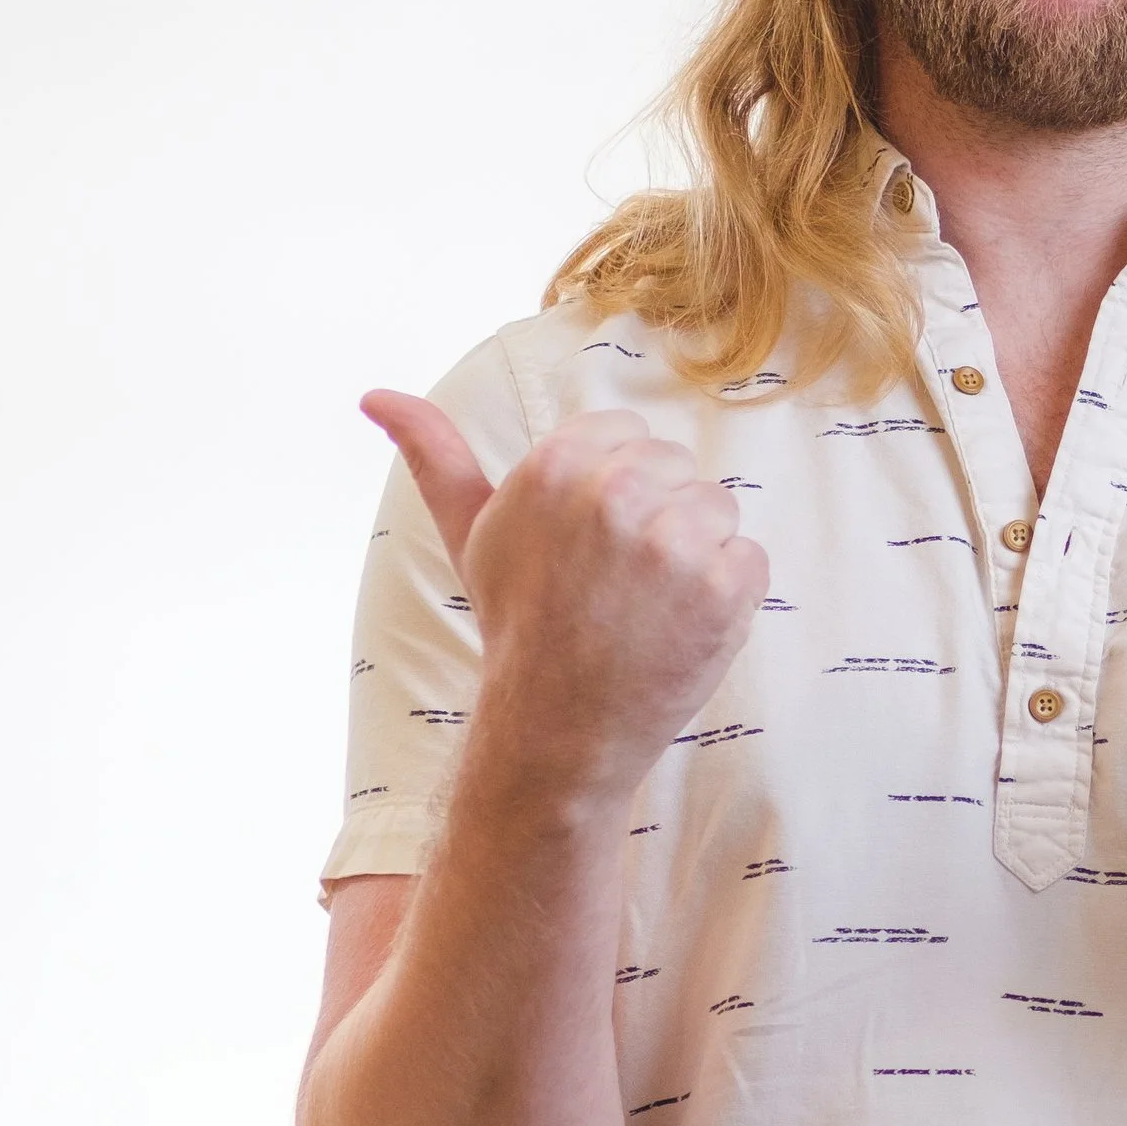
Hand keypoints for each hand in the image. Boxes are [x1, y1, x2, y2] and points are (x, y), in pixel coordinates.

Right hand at [364, 390, 769, 808]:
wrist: (556, 728)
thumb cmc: (519, 625)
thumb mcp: (469, 533)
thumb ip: (434, 455)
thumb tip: (377, 396)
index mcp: (555, 466)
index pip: (627, 435)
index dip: (616, 490)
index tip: (591, 543)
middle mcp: (614, 495)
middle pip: (677, 468)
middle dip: (656, 517)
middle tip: (617, 582)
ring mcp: (674, 544)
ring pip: (718, 509)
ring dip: (696, 555)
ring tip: (648, 604)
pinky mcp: (724, 591)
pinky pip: (749, 560)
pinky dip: (728, 597)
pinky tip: (680, 628)